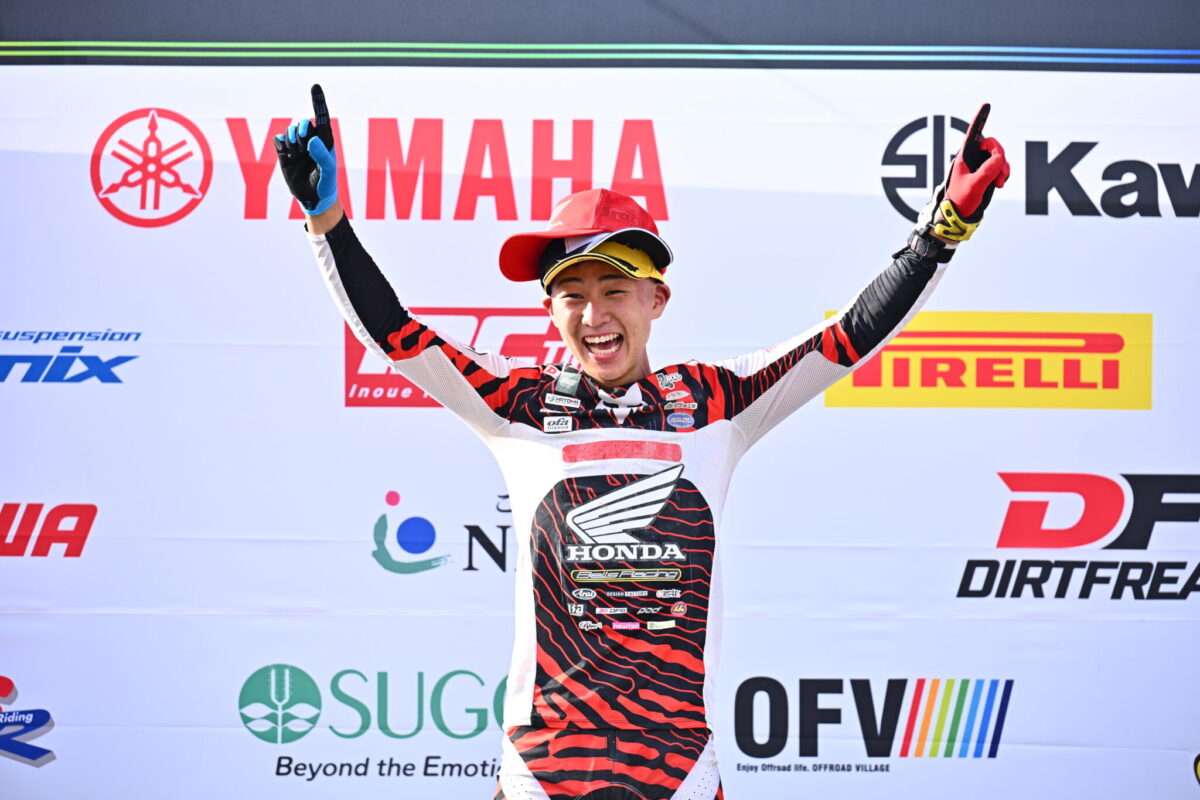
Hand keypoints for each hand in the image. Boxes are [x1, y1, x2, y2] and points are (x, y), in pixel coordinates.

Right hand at [274, 84, 337, 214]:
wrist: (313, 198)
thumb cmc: (326, 183)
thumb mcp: (328, 171)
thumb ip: (322, 154)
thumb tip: (312, 139)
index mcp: (325, 139)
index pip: (321, 116)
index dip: (318, 101)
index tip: (315, 86)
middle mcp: (311, 140)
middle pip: (302, 123)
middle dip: (301, 132)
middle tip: (304, 146)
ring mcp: (297, 146)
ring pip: (289, 131)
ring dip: (291, 142)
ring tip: (297, 155)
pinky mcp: (285, 153)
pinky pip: (278, 139)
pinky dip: (280, 144)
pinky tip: (286, 153)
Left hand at [916, 103, 1009, 242]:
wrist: (959, 218)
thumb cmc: (959, 201)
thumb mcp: (974, 185)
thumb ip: (988, 171)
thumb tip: (1000, 158)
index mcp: (963, 157)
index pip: (973, 134)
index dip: (980, 119)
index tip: (986, 104)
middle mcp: (971, 159)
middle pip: (992, 145)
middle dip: (999, 156)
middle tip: (999, 170)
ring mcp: (979, 166)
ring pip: (999, 157)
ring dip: (1003, 168)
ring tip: (999, 183)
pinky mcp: (986, 174)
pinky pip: (1001, 167)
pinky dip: (1004, 173)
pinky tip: (1000, 184)